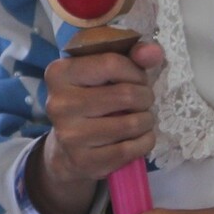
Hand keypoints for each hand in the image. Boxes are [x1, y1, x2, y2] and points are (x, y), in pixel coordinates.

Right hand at [25, 40, 162, 213]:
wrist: (68, 149)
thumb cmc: (91, 98)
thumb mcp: (105, 71)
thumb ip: (132, 55)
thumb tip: (154, 52)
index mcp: (59, 73)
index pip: (111, 63)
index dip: (135, 71)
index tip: (137, 79)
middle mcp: (59, 104)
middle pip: (125, 94)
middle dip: (145, 96)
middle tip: (142, 100)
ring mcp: (70, 135)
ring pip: (131, 123)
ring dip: (146, 120)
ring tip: (141, 118)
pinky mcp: (84, 161)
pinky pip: (131, 149)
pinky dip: (145, 141)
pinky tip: (138, 137)